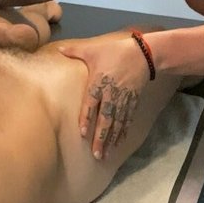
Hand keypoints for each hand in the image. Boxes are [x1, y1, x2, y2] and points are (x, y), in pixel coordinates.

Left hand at [58, 33, 149, 158]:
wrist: (144, 53)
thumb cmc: (115, 50)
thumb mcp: (94, 49)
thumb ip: (75, 50)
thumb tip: (59, 48)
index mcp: (99, 82)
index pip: (91, 104)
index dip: (87, 118)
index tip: (83, 133)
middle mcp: (111, 94)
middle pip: (105, 119)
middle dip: (100, 138)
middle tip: (96, 154)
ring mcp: (123, 99)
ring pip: (116, 123)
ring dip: (111, 140)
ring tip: (105, 155)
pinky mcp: (133, 101)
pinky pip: (127, 119)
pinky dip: (123, 132)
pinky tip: (119, 143)